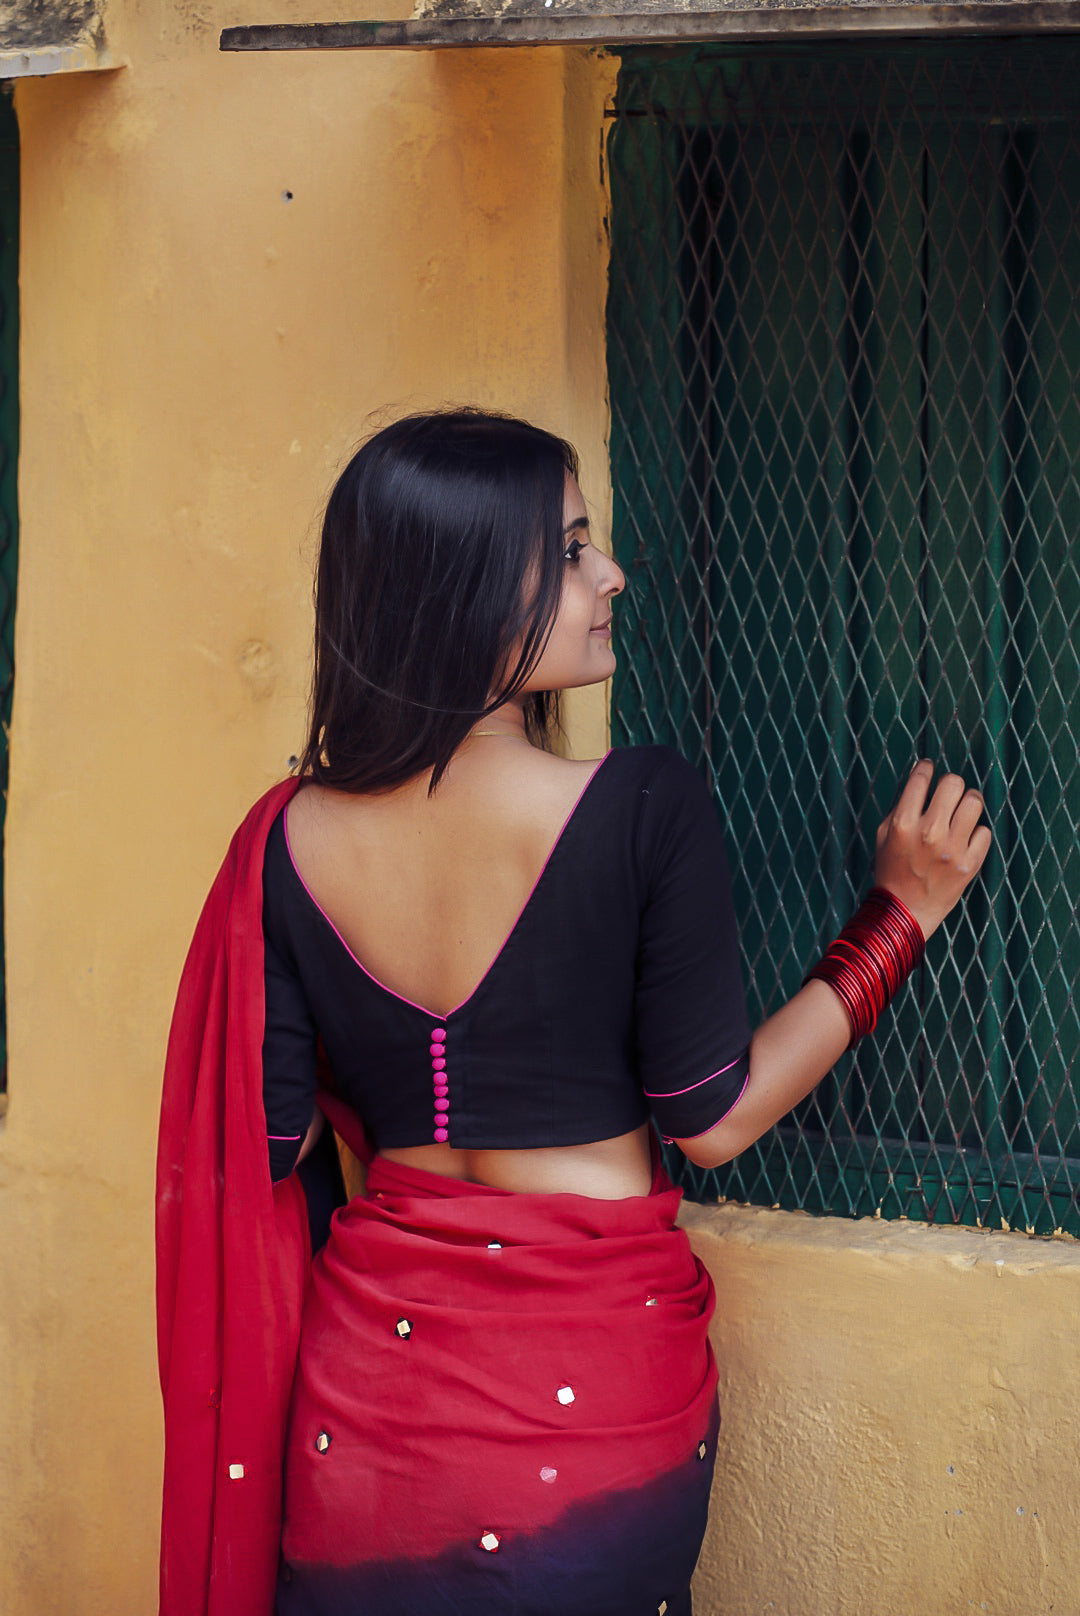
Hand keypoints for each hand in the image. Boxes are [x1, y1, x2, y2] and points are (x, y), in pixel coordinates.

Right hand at [873, 760, 991, 940]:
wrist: (905, 911)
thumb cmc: (892, 870)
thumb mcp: (884, 835)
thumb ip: (901, 807)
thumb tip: (922, 780)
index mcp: (903, 824)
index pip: (921, 778)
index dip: (926, 768)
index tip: (928, 769)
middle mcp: (929, 833)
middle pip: (953, 784)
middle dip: (951, 784)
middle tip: (949, 793)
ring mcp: (952, 849)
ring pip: (974, 803)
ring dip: (969, 803)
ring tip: (963, 811)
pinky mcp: (970, 864)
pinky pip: (984, 832)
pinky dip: (976, 833)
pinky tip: (965, 839)